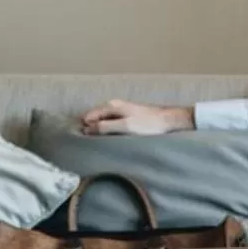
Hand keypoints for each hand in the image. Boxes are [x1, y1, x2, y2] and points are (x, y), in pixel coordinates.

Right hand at [80, 100, 194, 135]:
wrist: (168, 121)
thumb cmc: (148, 124)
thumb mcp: (125, 127)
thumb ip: (105, 127)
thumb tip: (87, 129)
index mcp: (111, 106)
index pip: (89, 116)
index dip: (83, 127)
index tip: (79, 140)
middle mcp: (114, 106)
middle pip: (95, 117)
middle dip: (89, 128)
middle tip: (85, 143)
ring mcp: (121, 111)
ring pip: (102, 120)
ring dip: (98, 130)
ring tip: (95, 142)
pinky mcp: (127, 117)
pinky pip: (110, 123)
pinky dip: (106, 130)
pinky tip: (108, 139)